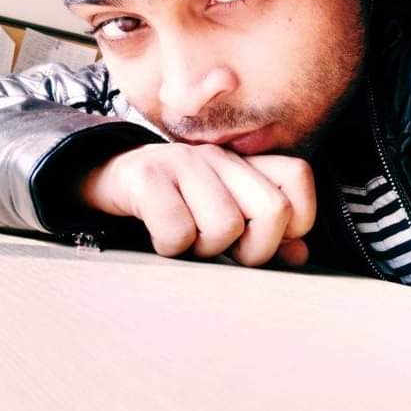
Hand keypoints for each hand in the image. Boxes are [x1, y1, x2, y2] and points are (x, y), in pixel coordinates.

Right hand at [79, 143, 315, 266]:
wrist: (111, 177)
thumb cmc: (175, 200)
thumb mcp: (223, 212)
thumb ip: (264, 231)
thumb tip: (300, 254)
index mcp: (243, 162)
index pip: (298, 176)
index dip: (295, 220)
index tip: (265, 238)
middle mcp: (219, 156)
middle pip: (273, 210)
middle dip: (254, 249)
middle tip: (224, 250)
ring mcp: (183, 162)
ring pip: (226, 226)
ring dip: (204, 249)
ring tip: (186, 237)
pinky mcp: (147, 177)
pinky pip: (178, 232)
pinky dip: (169, 247)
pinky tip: (159, 234)